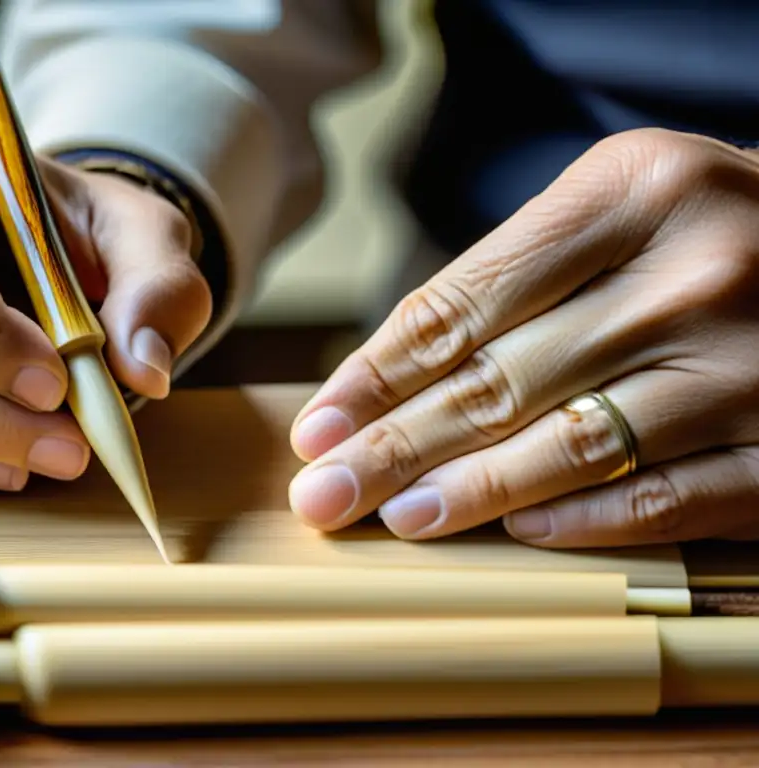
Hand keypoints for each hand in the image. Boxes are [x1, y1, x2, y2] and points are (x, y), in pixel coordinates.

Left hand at [287, 127, 758, 547]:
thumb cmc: (695, 230)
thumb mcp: (609, 208)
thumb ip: (508, 279)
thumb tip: (380, 383)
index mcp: (634, 191)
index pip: (465, 303)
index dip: (377, 375)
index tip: (318, 427)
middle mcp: (698, 270)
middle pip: (503, 379)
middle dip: (395, 447)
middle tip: (323, 494)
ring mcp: (752, 362)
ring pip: (577, 445)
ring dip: (472, 491)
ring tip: (395, 518)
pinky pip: (672, 498)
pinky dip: (586, 521)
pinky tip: (516, 533)